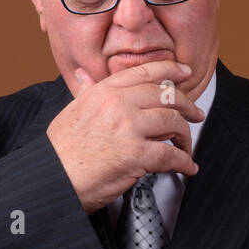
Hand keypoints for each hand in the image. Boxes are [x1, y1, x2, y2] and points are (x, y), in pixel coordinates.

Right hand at [46, 59, 205, 213]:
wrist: (53, 178)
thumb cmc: (61, 150)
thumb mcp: (71, 111)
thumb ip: (86, 92)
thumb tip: (83, 76)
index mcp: (104, 92)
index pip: (145, 72)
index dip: (171, 70)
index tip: (186, 72)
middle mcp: (118, 104)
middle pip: (167, 96)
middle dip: (187, 106)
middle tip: (196, 114)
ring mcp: (128, 128)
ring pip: (173, 123)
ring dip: (186, 137)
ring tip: (187, 147)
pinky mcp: (136, 155)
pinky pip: (172, 155)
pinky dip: (185, 162)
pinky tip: (187, 167)